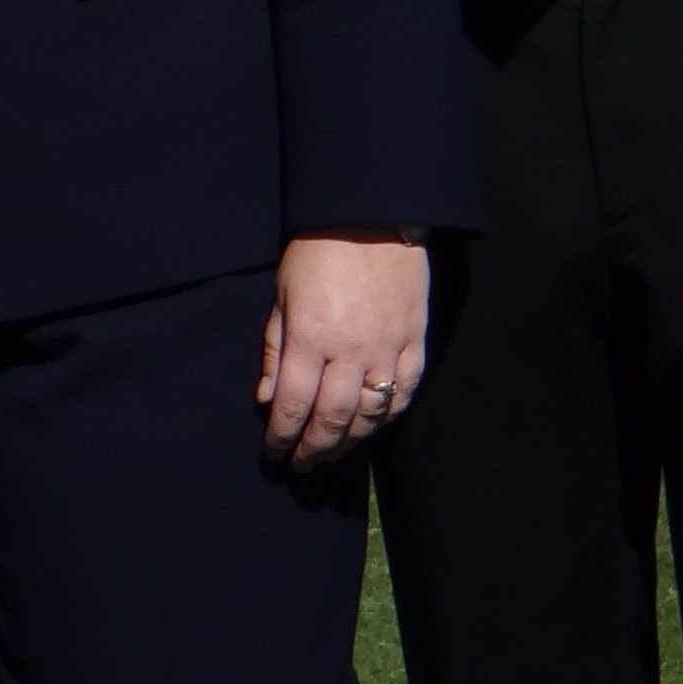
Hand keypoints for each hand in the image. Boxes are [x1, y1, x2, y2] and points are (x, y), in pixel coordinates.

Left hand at [256, 229, 427, 466]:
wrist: (371, 217)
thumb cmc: (317, 252)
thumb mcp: (282, 296)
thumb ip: (276, 350)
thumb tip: (267, 399)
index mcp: (312, 339)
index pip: (294, 406)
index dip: (282, 437)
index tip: (274, 453)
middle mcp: (351, 352)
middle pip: (333, 420)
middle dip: (314, 450)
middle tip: (302, 466)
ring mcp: (388, 350)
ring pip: (371, 415)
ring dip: (349, 441)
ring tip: (332, 453)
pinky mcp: (415, 343)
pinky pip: (405, 392)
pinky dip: (388, 417)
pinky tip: (373, 427)